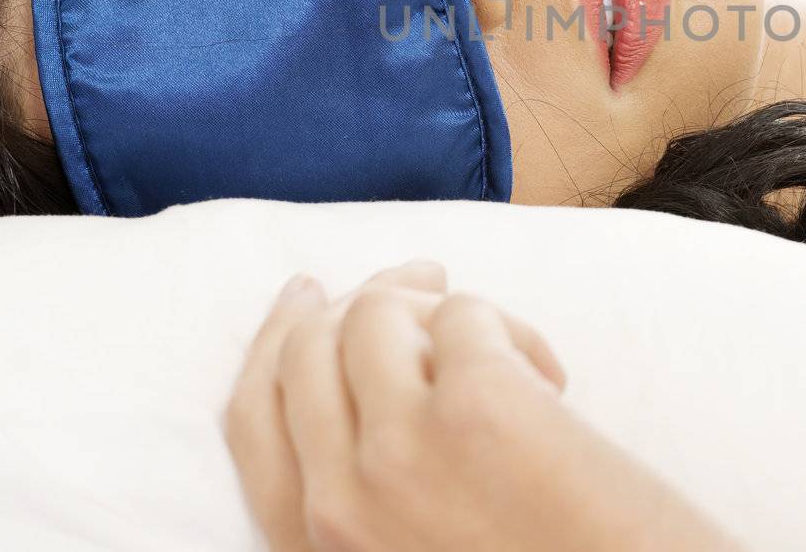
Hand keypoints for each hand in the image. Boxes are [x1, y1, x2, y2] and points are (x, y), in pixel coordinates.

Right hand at [223, 259, 745, 551]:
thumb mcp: (409, 550)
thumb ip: (370, 496)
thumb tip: (374, 374)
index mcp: (316, 550)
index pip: (254, 419)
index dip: (275, 342)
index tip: (306, 299)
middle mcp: (338, 506)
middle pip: (306, 352)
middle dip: (359, 299)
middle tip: (421, 281)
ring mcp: (400, 453)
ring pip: (376, 314)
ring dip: (442, 310)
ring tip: (508, 353)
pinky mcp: (478, 406)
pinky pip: (464, 314)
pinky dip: (511, 329)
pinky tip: (551, 382)